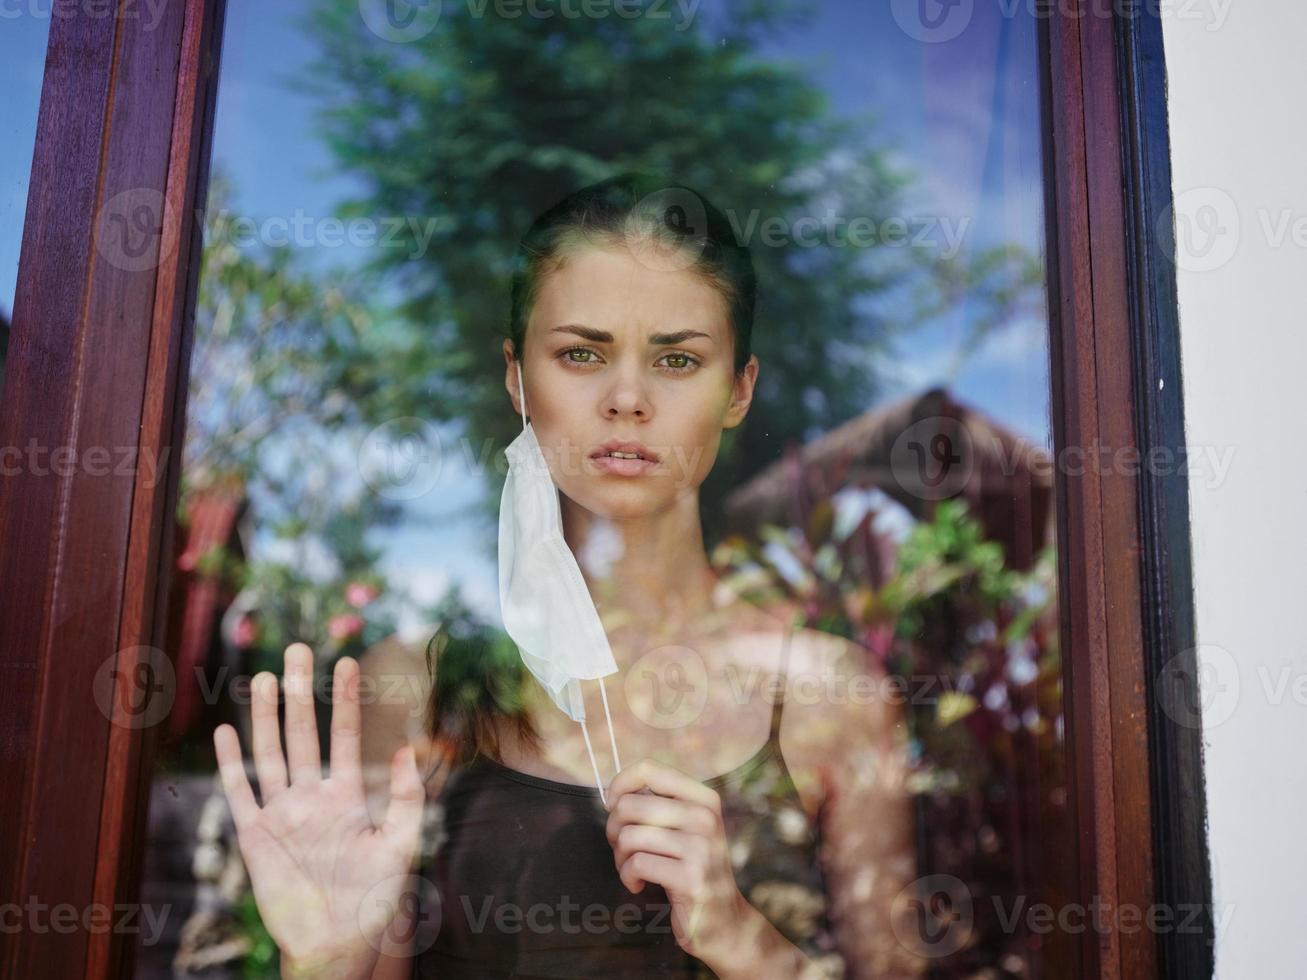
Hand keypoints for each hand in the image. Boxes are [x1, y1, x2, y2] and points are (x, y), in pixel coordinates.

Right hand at [212, 643, 425, 974]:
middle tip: (298, 648)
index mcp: (347, 797)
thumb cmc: (374, 900)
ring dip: (268, 715)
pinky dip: (231, 762)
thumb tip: (408, 749)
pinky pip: (240, 793)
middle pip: (303, 733)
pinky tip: (226, 730)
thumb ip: (409, 799)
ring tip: (266, 676)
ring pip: (271, 753)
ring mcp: (281, 814)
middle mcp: (311, 797)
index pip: (346, 736)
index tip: (348, 661)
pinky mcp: (255, 837)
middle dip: (302, 690)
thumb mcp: (402, 846)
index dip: (347, 700)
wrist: (336, 942)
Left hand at [604, 758, 749, 965]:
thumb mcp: (687, 829)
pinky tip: (638, 884)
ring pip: (629, 836)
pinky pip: (636, 864)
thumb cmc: (693, 870)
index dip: (620, 783)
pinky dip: (627, 876)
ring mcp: (701, 848)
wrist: (725, 921)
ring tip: (631, 868)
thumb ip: (661, 805)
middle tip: (622, 848)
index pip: (650, 769)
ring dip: (620, 857)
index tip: (612, 805)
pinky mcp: (691, 878)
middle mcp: (705, 818)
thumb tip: (615, 792)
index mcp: (704, 798)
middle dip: (614, 829)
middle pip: (629, 805)